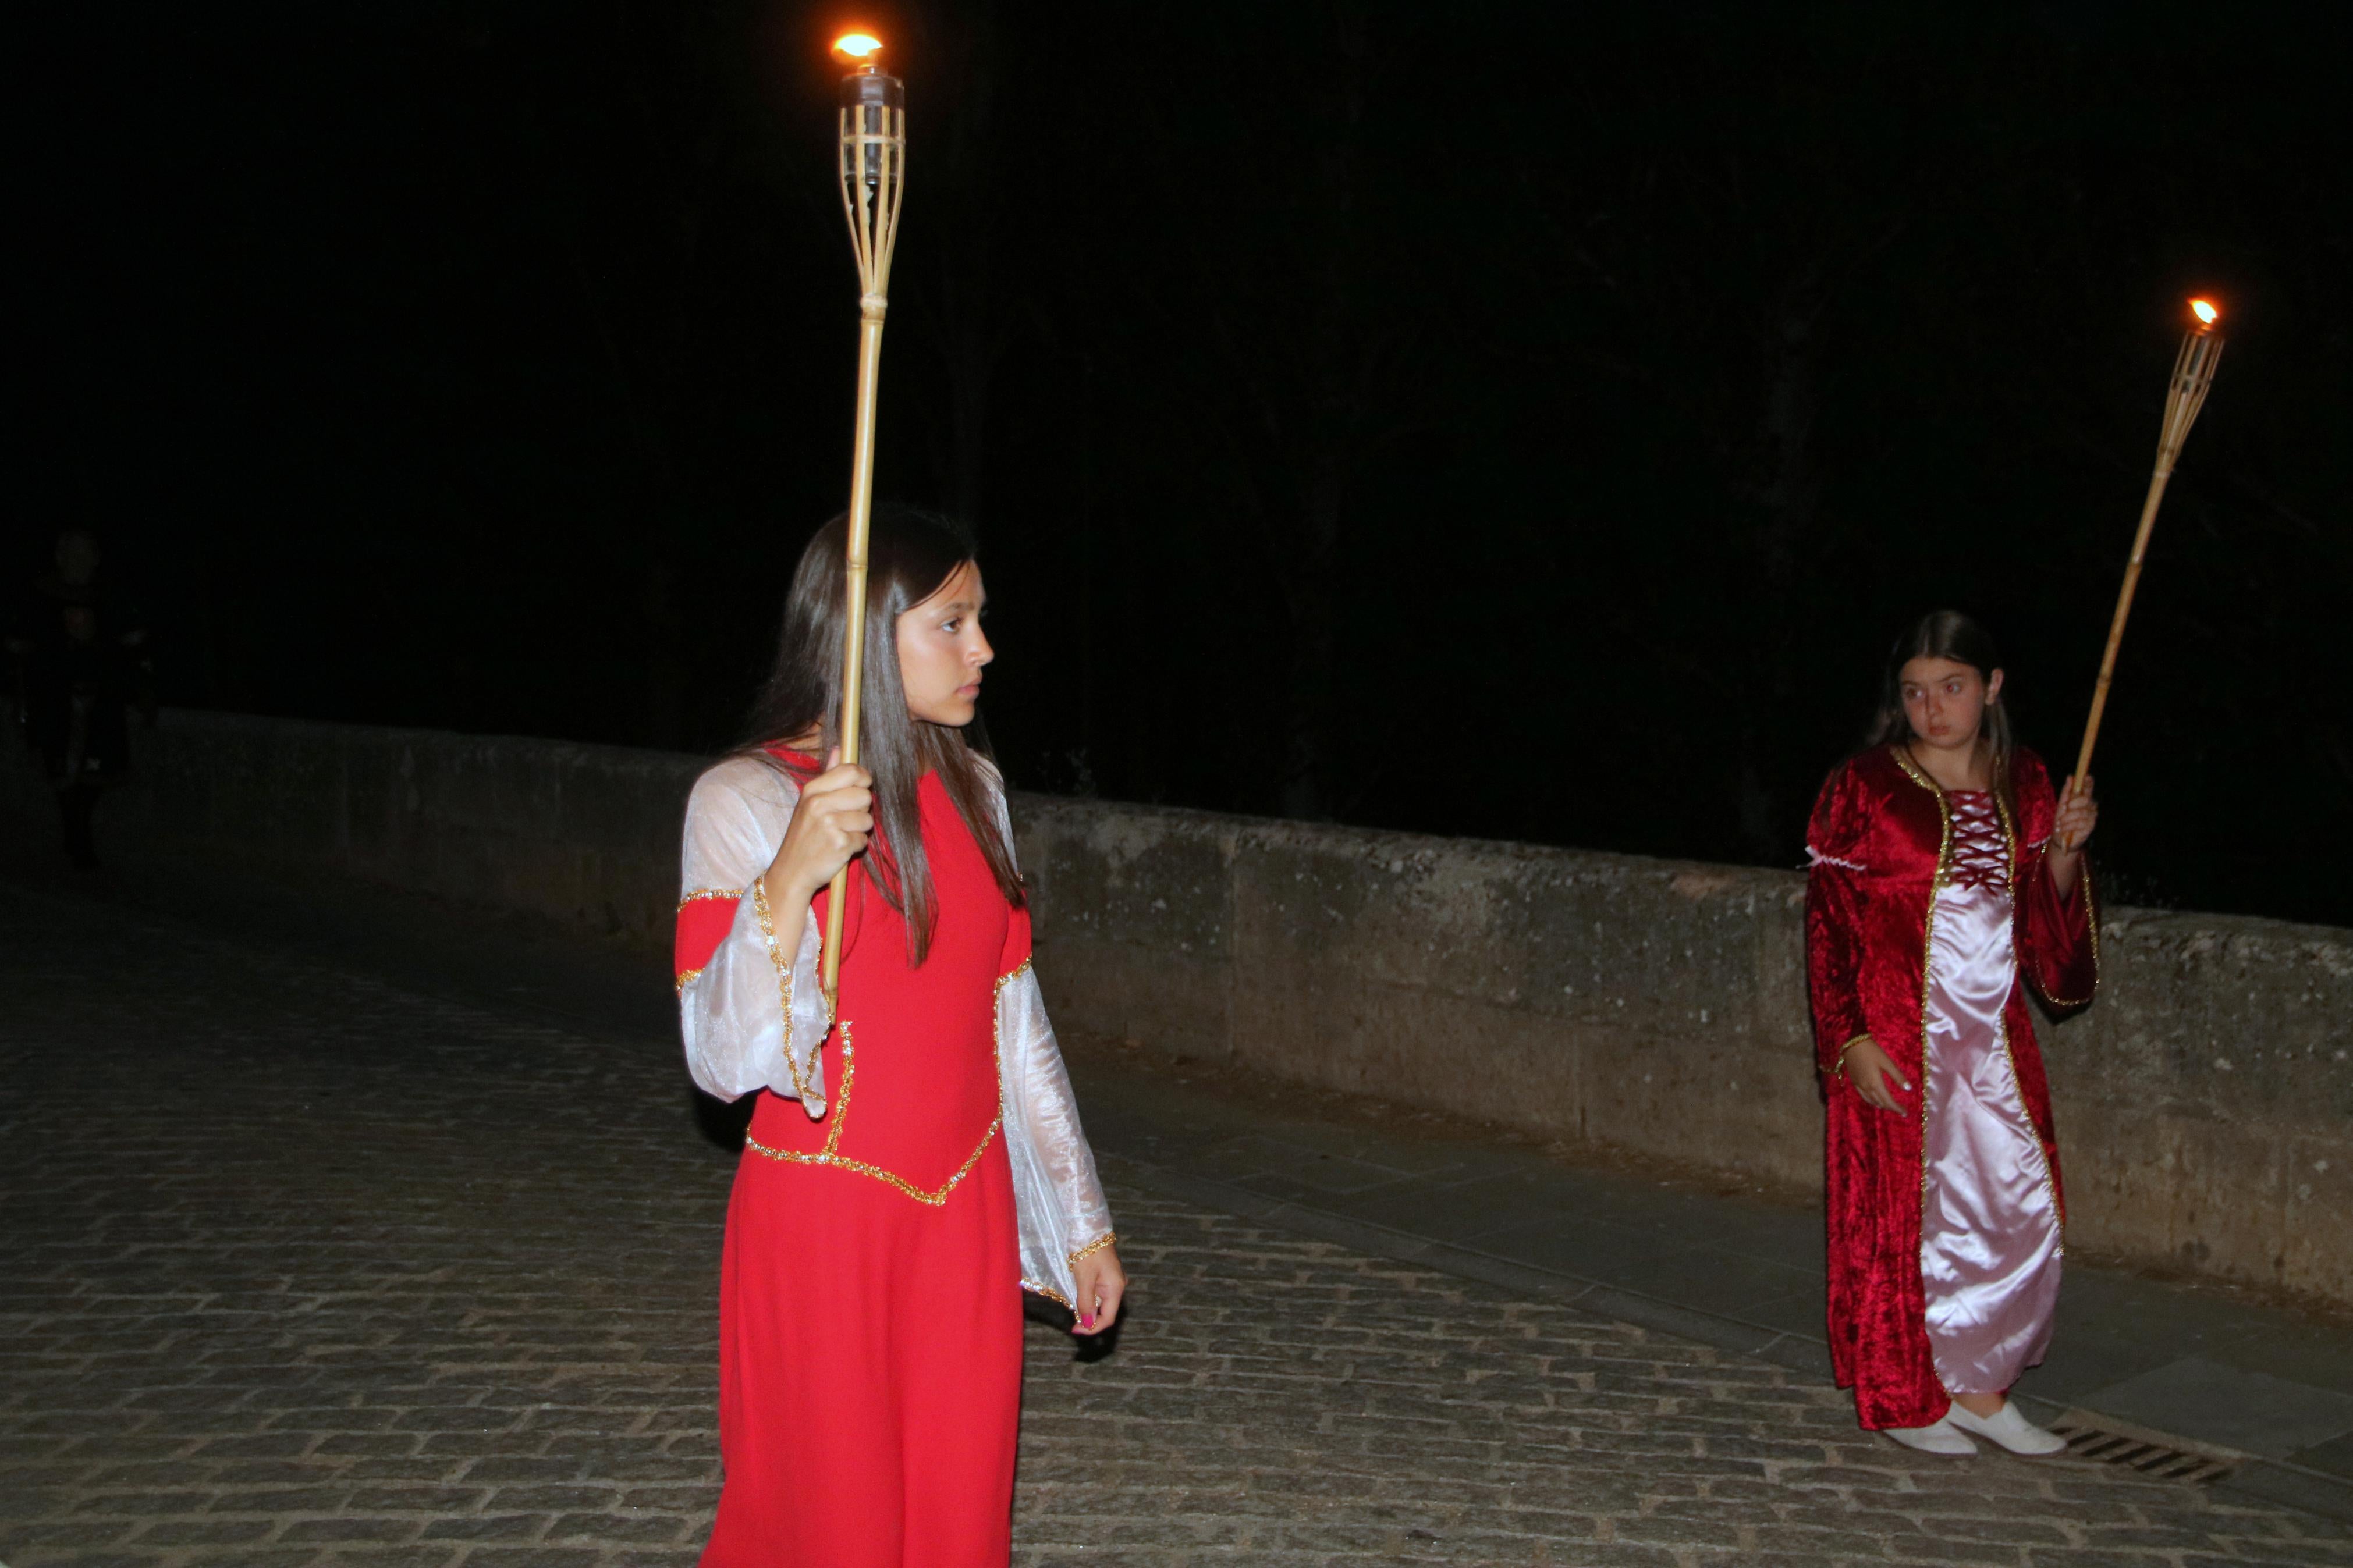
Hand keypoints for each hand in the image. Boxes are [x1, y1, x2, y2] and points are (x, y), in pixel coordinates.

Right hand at [763, 750, 873, 901]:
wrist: (791, 872)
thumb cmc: (804, 836)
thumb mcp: (808, 802)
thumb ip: (827, 775)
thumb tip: (838, 749)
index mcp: (812, 790)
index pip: (852, 771)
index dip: (863, 780)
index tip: (859, 789)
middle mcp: (819, 804)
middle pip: (865, 795)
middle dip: (861, 809)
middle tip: (845, 820)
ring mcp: (829, 824)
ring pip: (868, 819)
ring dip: (859, 830)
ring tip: (841, 835)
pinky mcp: (840, 844)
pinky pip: (863, 840)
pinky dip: (855, 847)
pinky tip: (839, 849)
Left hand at [1072, 1245, 1125, 1335]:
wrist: (1088, 1227)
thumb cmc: (1086, 1250)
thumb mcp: (1084, 1278)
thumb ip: (1086, 1303)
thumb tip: (1088, 1324)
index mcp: (1116, 1288)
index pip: (1107, 1318)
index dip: (1092, 1328)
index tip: (1074, 1330)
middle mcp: (1117, 1286)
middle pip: (1105, 1311)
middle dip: (1088, 1318)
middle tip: (1071, 1322)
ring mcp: (1112, 1280)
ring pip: (1100, 1302)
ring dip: (1087, 1308)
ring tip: (1072, 1308)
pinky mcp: (1105, 1274)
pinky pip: (1097, 1292)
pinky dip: (1087, 1297)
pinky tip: (1077, 1296)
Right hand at [1841, 1038, 1912, 1114]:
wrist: (1851, 1043)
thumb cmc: (1871, 1051)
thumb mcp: (1887, 1062)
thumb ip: (1898, 1076)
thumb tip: (1908, 1089)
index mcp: (1876, 1084)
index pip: (1888, 1101)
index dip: (1897, 1108)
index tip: (1905, 1112)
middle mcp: (1867, 1088)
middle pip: (1880, 1103)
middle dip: (1891, 1108)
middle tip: (1901, 1110)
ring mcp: (1859, 1086)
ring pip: (1871, 1101)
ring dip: (1881, 1105)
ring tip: (1889, 1106)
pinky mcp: (1854, 1082)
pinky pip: (1864, 1096)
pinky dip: (1871, 1101)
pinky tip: (1874, 1099)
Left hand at [2053, 774, 2097, 853]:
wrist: (2059, 838)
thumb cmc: (2061, 820)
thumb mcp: (2060, 805)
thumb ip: (2066, 792)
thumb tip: (2070, 777)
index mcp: (2083, 799)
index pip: (2088, 788)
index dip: (2089, 782)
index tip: (2087, 776)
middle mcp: (2090, 806)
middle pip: (2086, 799)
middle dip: (2073, 803)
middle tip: (2066, 808)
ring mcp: (2091, 816)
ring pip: (2081, 812)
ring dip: (2067, 818)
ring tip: (2061, 823)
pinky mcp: (2090, 827)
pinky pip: (2080, 823)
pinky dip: (2069, 826)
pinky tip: (2064, 829)